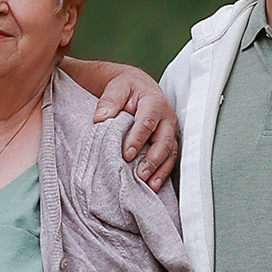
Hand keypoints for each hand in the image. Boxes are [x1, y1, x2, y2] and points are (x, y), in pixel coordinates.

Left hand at [93, 68, 178, 187]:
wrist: (140, 86)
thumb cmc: (129, 88)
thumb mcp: (117, 87)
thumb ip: (109, 101)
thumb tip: (100, 118)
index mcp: (154, 103)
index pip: (147, 123)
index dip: (137, 139)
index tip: (126, 154)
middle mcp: (167, 118)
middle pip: (164, 141)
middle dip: (153, 159)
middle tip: (140, 174)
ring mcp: (170, 131)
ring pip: (170, 152)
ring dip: (160, 170)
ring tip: (149, 185)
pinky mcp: (170, 141)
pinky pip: (170, 158)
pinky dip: (163, 172)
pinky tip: (154, 184)